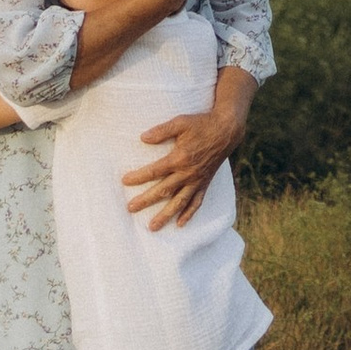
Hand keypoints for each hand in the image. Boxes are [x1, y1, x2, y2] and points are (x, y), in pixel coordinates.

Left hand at [122, 68, 254, 229]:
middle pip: (163, 191)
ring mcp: (197, 180)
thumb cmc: (202, 124)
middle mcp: (188, 173)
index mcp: (179, 158)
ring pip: (179, 202)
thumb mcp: (181, 122)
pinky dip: (188, 214)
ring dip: (165, 215)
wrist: (226, 130)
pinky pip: (196, 202)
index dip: (138, 177)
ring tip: (152, 227)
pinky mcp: (205, 183)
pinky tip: (180, 224)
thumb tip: (143, 138)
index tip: (124, 180)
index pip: (154, 171)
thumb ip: (162, 131)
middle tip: (130, 208)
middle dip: (145, 200)